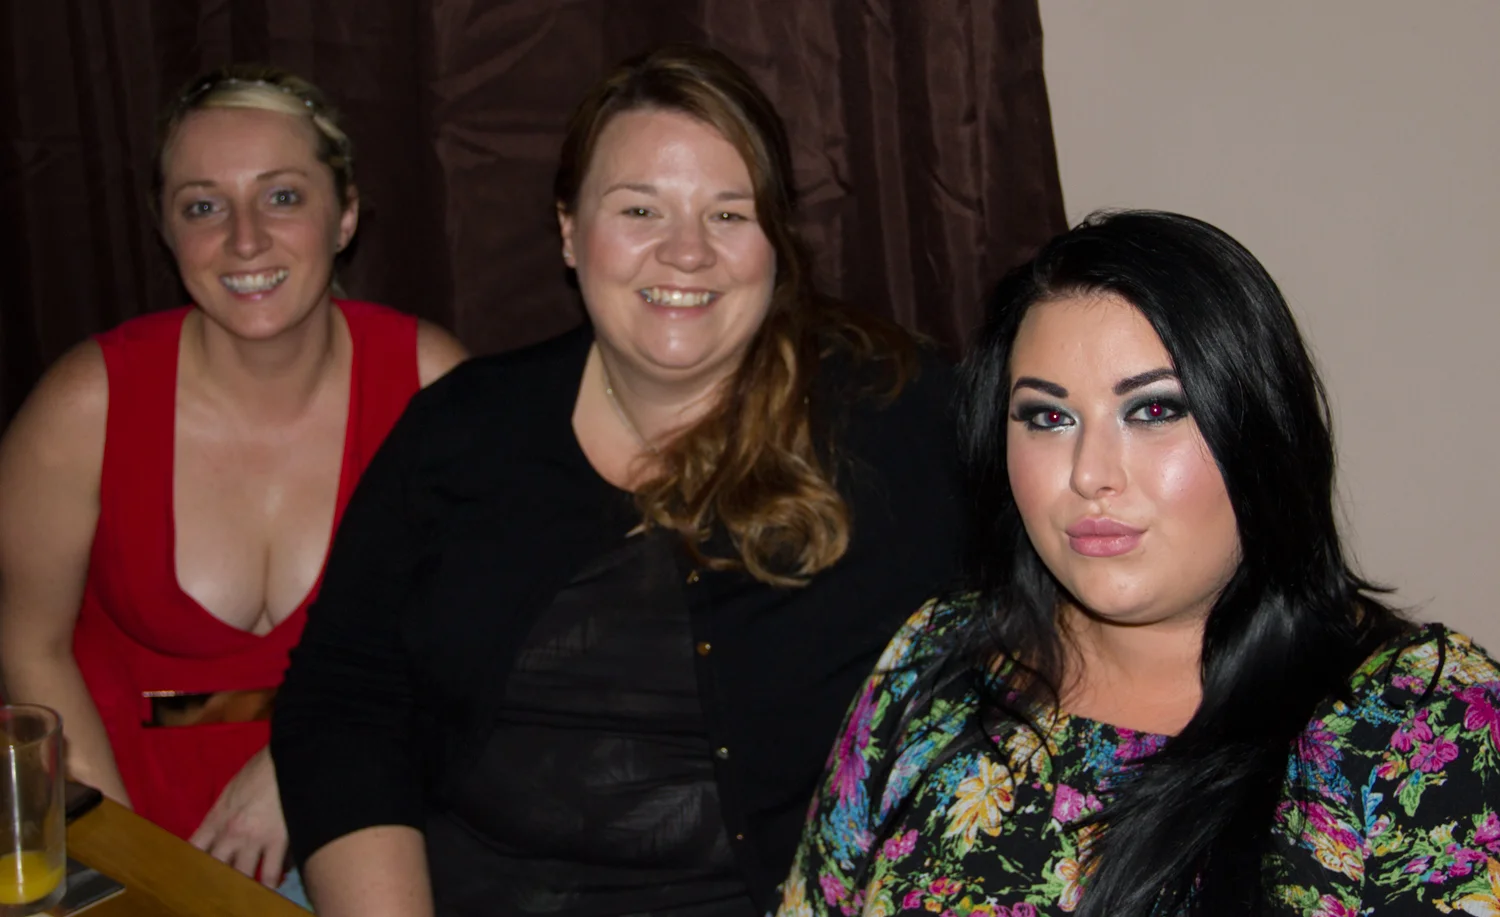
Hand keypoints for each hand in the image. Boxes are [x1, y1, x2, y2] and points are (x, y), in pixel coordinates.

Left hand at [189, 747, 287, 886]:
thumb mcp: (232, 789)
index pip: (194, 849)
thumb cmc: (261, 768)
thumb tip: (223, 831)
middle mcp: (230, 833)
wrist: (288, 758)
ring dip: (244, 885)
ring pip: (243, 875)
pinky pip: (272, 872)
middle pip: (215, 868)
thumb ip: (224, 813)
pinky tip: (271, 888)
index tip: (193, 875)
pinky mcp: (278, 841)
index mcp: (216, 818)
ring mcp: (254, 839)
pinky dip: (271, 882)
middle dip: (216, 881)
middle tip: (219, 891)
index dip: (191, 865)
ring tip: (245, 895)